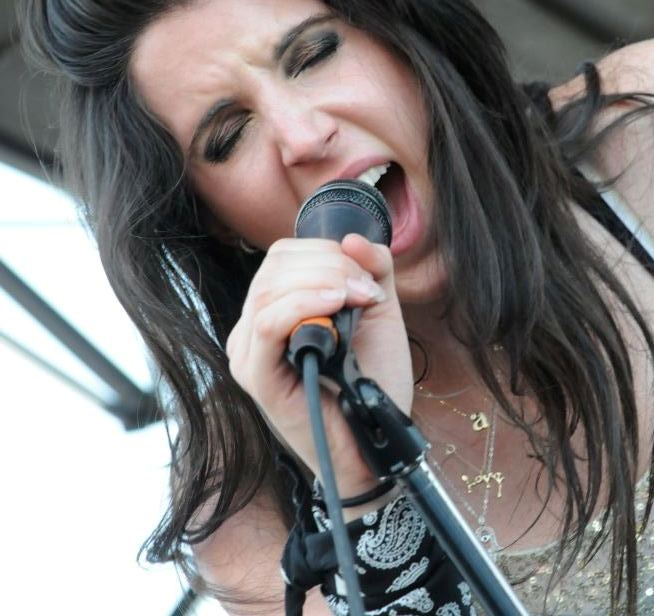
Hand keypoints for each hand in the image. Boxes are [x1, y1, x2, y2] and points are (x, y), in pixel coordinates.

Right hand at [226, 234, 412, 492]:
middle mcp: (253, 328)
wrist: (375, 442)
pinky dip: (305, 304)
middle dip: (331, 265)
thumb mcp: (378, 313)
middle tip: (369, 290)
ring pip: (270, 288)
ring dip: (325, 281)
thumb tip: (352, 237)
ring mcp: (249, 353)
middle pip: (276, 264)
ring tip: (362, 299)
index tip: (369, 276)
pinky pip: (268, 323)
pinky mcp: (256, 376)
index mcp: (276, 310)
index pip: (285, 256)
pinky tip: (337, 304)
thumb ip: (372, 270)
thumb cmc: (372, 381)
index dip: (328, 252)